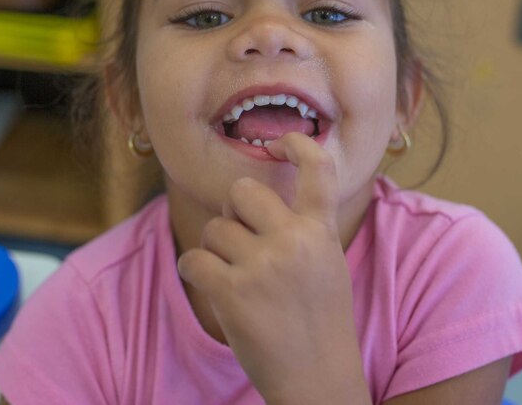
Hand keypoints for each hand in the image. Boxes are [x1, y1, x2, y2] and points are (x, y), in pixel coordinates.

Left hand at [177, 133, 370, 404]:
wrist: (319, 380)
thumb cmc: (320, 322)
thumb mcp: (328, 266)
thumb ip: (304, 229)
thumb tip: (253, 199)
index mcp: (321, 232)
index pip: (318, 169)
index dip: (297, 145)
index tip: (279, 142)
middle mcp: (294, 241)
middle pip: (242, 190)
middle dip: (234, 211)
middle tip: (242, 240)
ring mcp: (263, 265)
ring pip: (214, 228)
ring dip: (215, 250)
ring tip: (235, 278)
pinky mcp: (232, 291)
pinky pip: (193, 259)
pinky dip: (193, 271)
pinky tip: (209, 285)